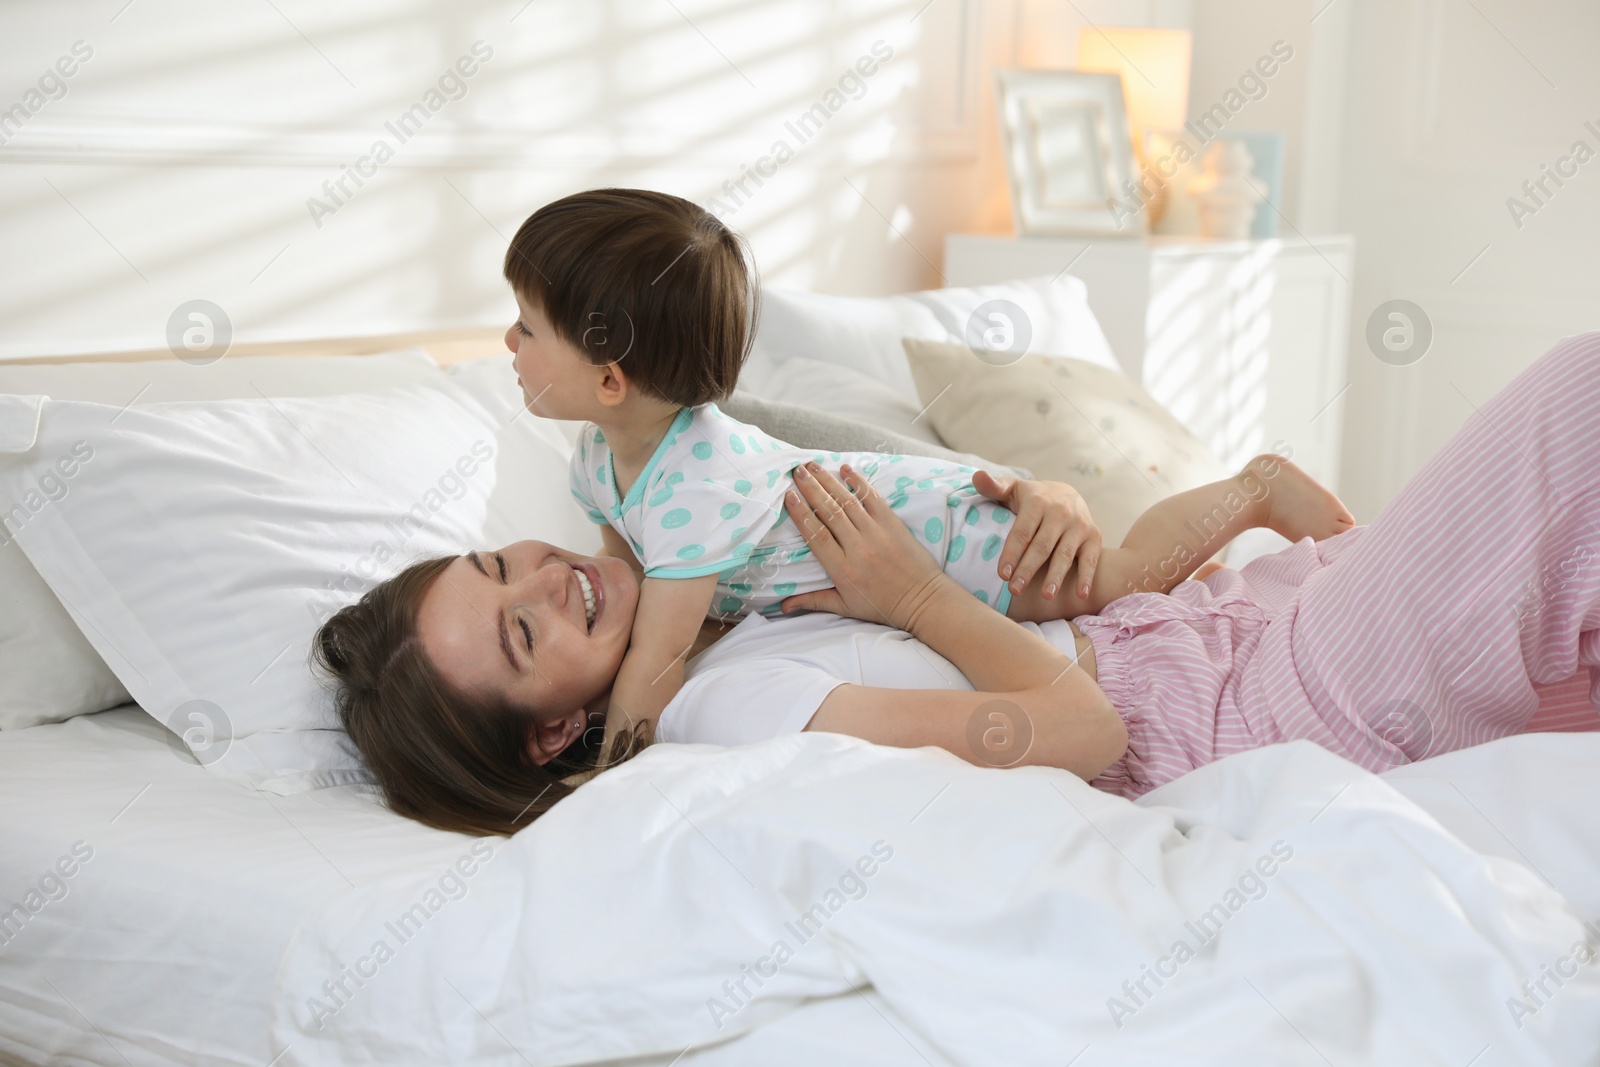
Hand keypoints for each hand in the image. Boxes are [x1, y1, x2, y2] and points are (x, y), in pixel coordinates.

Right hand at [779, 462, 947, 630]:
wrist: (922, 601)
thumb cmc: (882, 606)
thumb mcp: (845, 607)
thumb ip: (813, 601)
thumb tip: (783, 607)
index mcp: (843, 569)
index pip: (816, 535)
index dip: (800, 514)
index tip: (788, 495)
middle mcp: (858, 548)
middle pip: (829, 512)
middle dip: (811, 489)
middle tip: (796, 471)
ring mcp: (877, 533)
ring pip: (848, 502)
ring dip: (829, 481)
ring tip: (812, 466)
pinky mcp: (893, 524)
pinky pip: (873, 498)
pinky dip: (859, 482)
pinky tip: (846, 469)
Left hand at [972, 470, 1101, 600]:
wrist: (1068, 494)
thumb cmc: (1032, 499)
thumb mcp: (1013, 489)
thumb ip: (993, 486)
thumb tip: (976, 476)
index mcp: (1037, 502)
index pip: (1022, 531)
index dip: (1012, 553)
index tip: (1002, 574)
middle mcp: (1060, 513)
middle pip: (1042, 546)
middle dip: (1028, 569)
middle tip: (1015, 590)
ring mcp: (1079, 526)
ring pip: (1065, 554)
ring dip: (1056, 576)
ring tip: (1046, 596)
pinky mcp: (1094, 537)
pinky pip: (1091, 559)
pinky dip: (1087, 577)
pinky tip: (1081, 595)